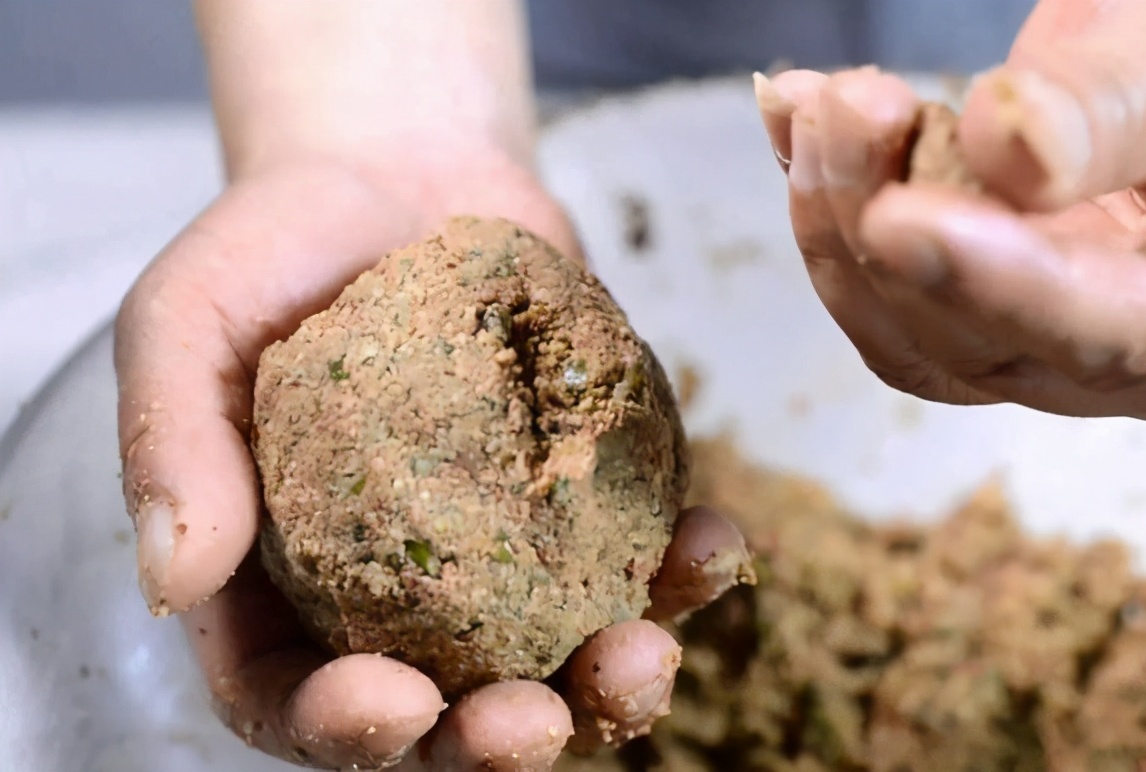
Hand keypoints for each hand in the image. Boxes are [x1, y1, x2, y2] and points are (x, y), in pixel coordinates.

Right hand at [114, 158, 749, 769]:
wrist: (395, 174)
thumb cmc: (274, 252)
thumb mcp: (186, 324)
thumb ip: (171, 443)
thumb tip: (171, 579)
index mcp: (281, 581)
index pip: (295, 696)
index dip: (340, 731)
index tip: (391, 705)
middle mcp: (397, 591)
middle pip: (444, 711)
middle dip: (490, 743)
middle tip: (531, 723)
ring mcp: (503, 553)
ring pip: (557, 658)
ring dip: (608, 685)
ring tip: (645, 656)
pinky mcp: (585, 495)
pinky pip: (640, 556)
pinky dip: (683, 569)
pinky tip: (712, 549)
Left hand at [757, 0, 1145, 427]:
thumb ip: (1138, 109)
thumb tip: (1006, 150)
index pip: (1115, 336)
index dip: (1000, 286)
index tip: (900, 218)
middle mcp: (1142, 356)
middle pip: (979, 345)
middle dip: (886, 224)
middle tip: (853, 104)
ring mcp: (1056, 322)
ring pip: (910, 326)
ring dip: (841, 213)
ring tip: (821, 104)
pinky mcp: (996, 276)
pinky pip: (891, 271)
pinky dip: (830, 192)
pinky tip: (788, 113)